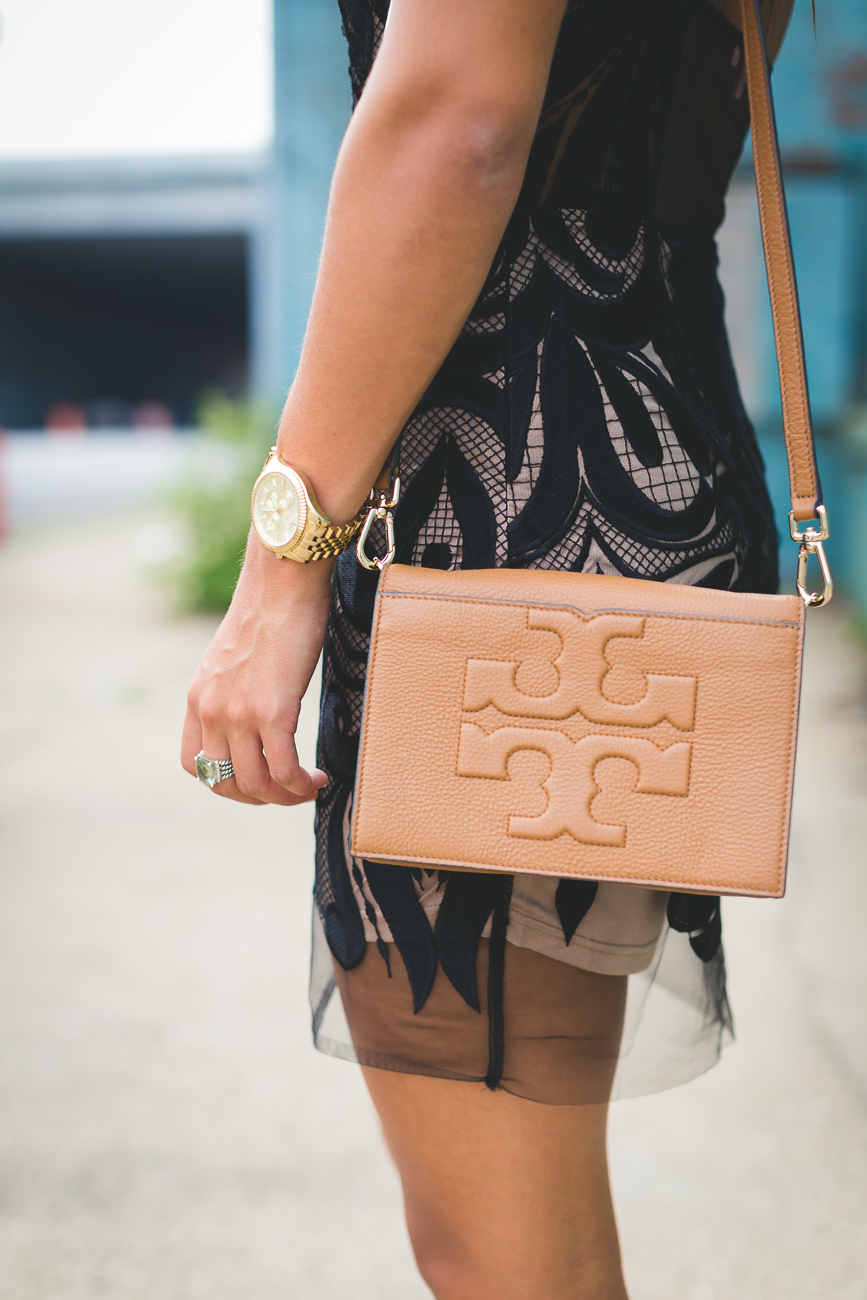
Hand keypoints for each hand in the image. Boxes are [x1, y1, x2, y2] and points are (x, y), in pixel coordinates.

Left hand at [181, 533, 332, 805]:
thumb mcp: (235, 657)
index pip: (193, 765)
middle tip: (288, 791)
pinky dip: (300, 784)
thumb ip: (235, 689)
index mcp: (198, 698)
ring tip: (308, 787)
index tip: (256, 779)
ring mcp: (238, 714)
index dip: (224, 783)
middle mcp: (210, 710)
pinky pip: (283, 770)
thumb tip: (258, 709)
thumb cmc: (271, 609)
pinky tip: (317, 777)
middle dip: (258, 798)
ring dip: (284, 797)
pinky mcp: (271, 712)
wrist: (282, 579)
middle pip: (223, 784)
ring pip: (255, 784)